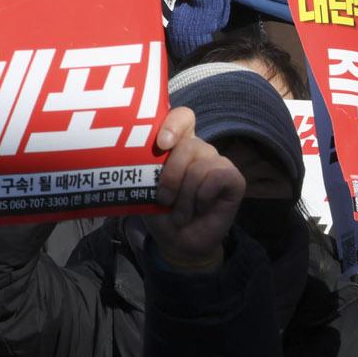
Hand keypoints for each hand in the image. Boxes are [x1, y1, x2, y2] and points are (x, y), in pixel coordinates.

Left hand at [146, 107, 243, 267]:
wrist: (177, 239)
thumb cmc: (158, 208)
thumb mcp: (142, 185)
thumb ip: (142, 165)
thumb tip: (123, 151)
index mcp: (176, 144)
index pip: (182, 117)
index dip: (173, 124)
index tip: (161, 144)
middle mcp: (199, 148)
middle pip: (187, 145)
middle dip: (170, 175)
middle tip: (162, 199)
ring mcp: (218, 162)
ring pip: (199, 166)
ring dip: (184, 196)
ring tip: (179, 212)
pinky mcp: (234, 179)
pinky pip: (217, 177)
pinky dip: (202, 197)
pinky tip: (200, 208)